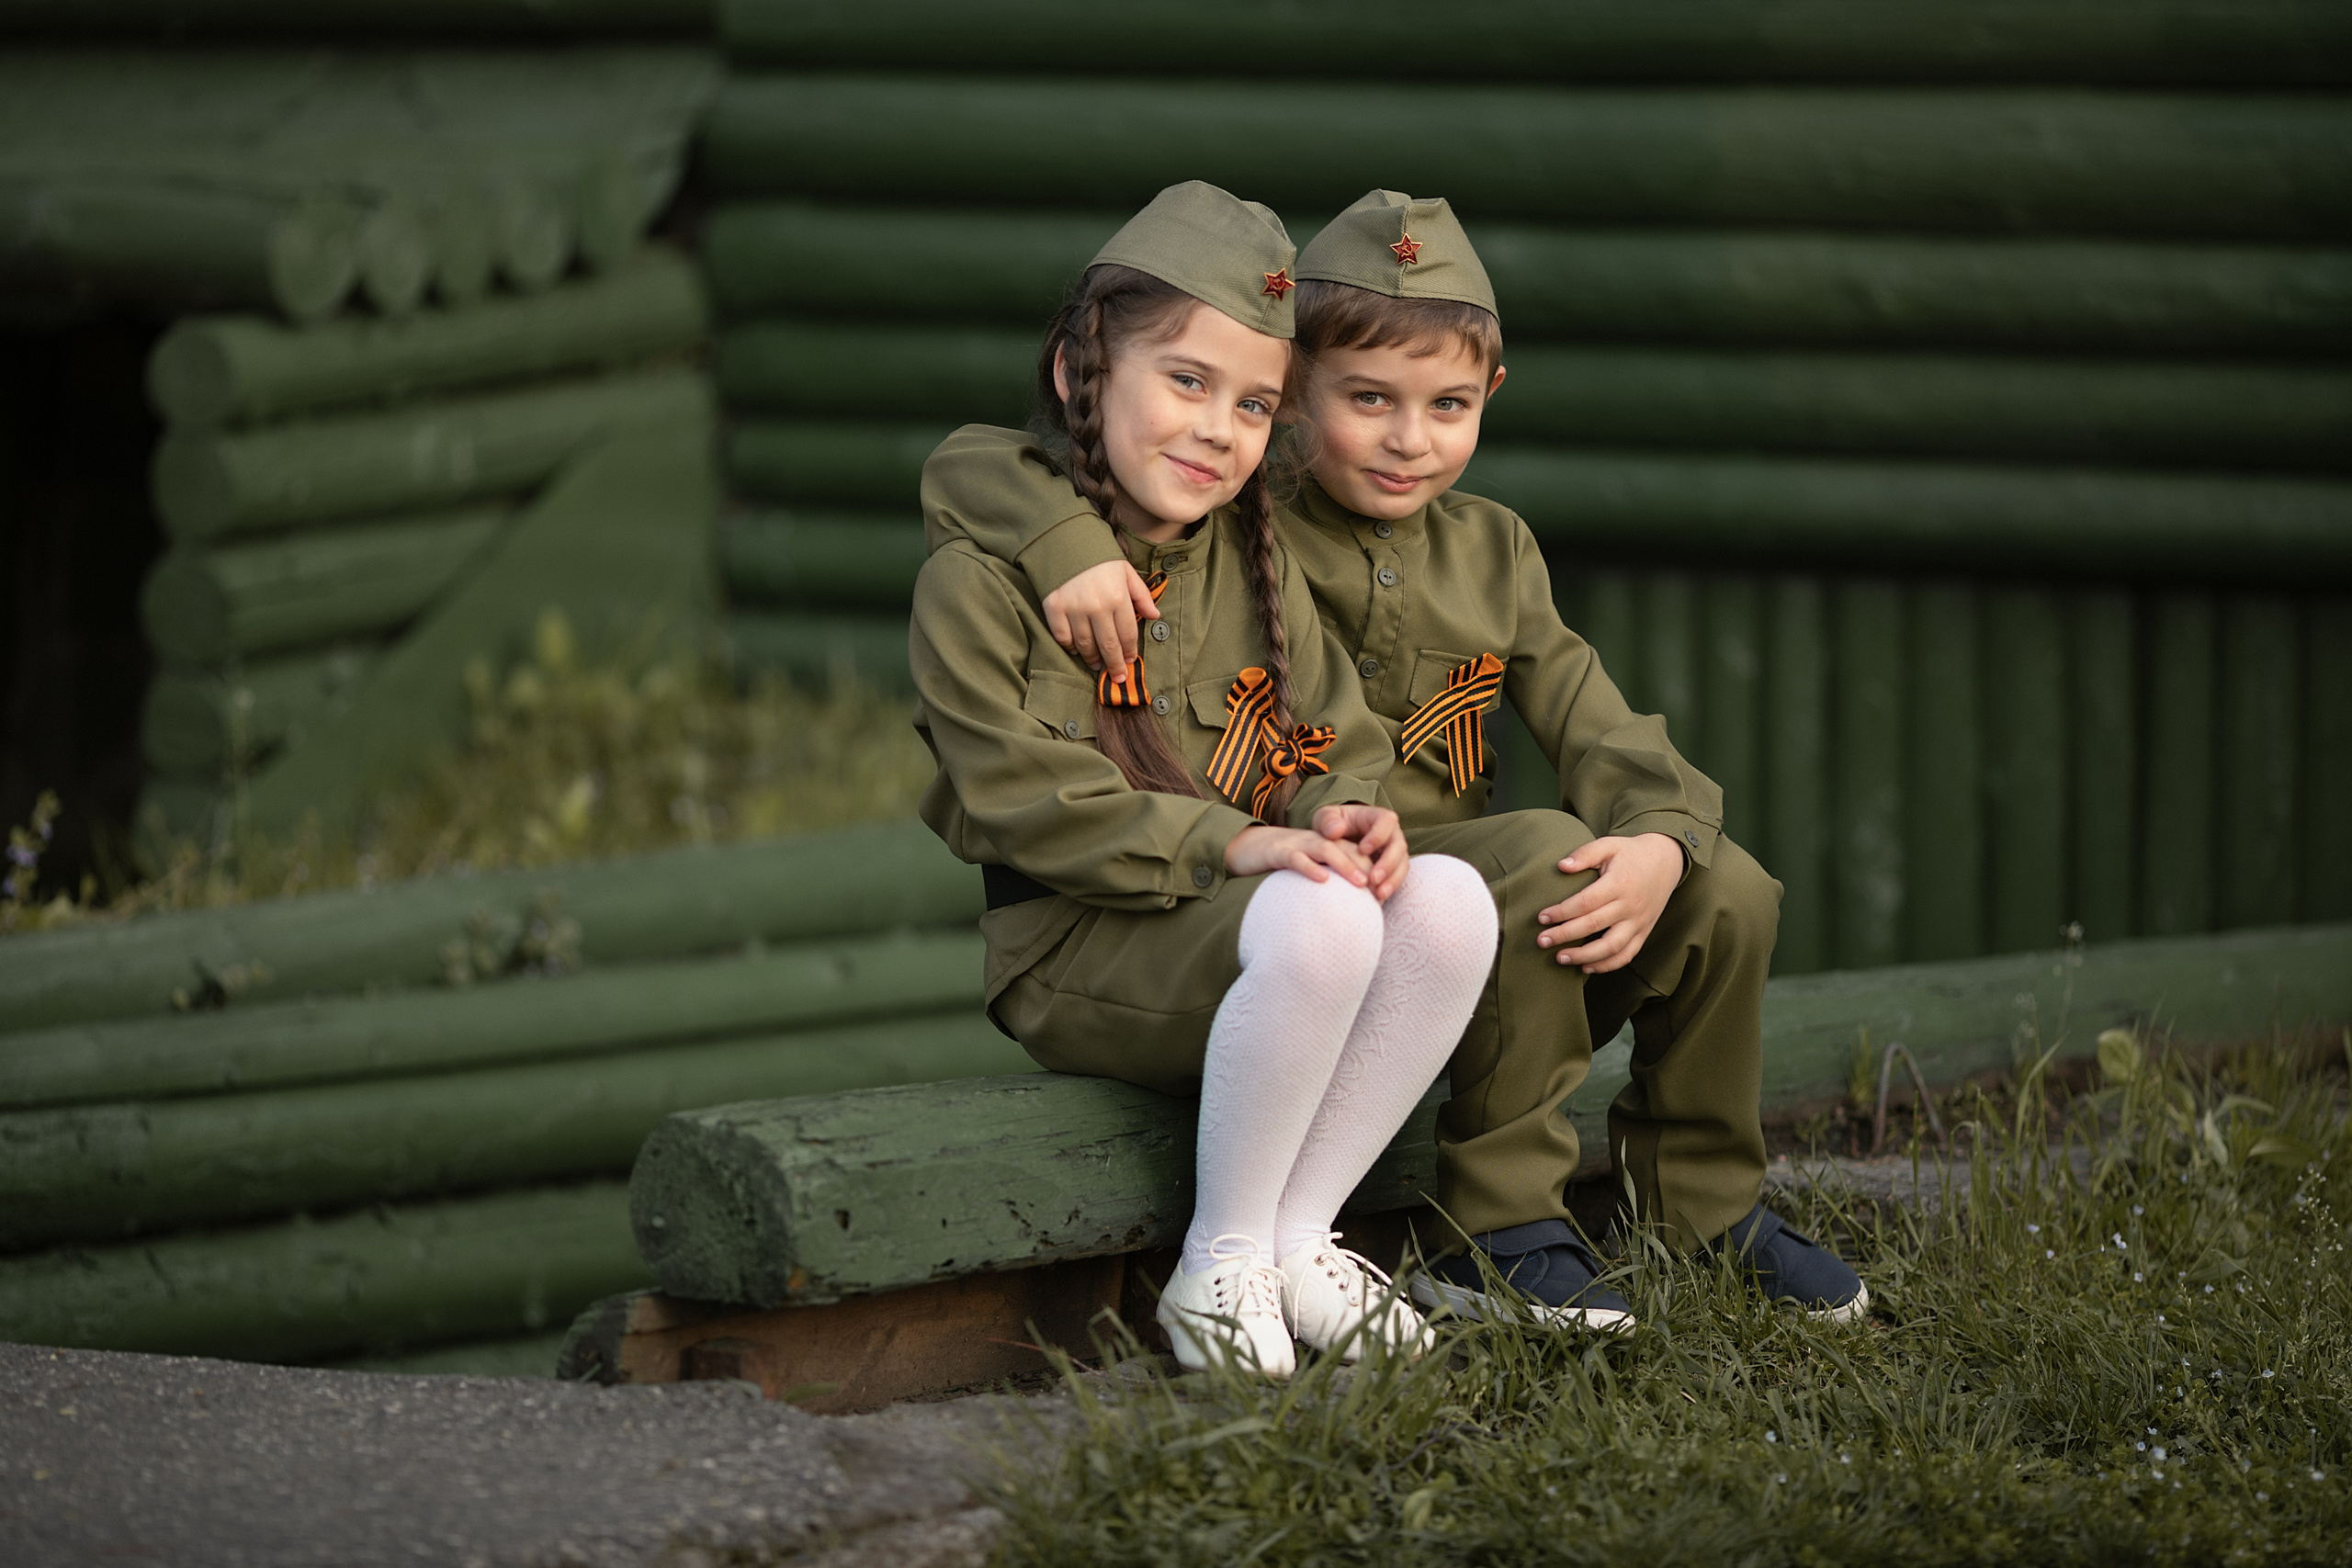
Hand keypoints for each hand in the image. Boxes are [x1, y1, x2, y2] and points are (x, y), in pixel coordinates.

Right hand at [1041, 559, 1158, 671]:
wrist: (1065, 538)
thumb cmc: (1099, 556)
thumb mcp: (1126, 571)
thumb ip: (1141, 595)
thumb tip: (1155, 617)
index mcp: (1118, 597)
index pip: (1128, 634)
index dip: (1129, 652)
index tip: (1130, 662)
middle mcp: (1097, 606)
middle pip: (1108, 645)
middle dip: (1114, 665)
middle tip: (1117, 677)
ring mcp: (1074, 608)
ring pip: (1085, 645)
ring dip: (1093, 659)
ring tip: (1098, 665)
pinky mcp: (1054, 608)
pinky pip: (1063, 637)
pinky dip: (1070, 647)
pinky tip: (1076, 650)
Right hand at [1224, 825, 1374, 888]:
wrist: (1245, 847)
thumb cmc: (1281, 865)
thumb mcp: (1310, 870)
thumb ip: (1330, 882)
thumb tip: (1351, 914)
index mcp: (1326, 845)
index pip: (1357, 852)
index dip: (1373, 870)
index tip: (1384, 894)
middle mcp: (1315, 841)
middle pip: (1348, 848)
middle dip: (1368, 867)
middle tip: (1381, 889)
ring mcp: (1296, 845)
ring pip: (1326, 848)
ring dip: (1346, 865)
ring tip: (1361, 882)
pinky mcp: (1277, 851)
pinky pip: (1296, 857)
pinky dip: (1310, 867)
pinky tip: (1322, 880)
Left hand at [1312, 803, 1409, 902]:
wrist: (1336, 838)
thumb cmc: (1331, 825)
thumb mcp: (1325, 819)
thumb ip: (1327, 821)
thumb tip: (1337, 830)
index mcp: (1376, 817)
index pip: (1386, 820)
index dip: (1378, 835)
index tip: (1363, 850)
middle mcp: (1390, 833)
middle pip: (1398, 845)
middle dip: (1388, 862)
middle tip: (1372, 878)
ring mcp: (1394, 850)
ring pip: (1402, 863)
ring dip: (1392, 879)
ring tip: (1378, 893)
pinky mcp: (1393, 866)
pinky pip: (1398, 876)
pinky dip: (1391, 886)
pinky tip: (1379, 897)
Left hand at [1536, 833, 1682, 972]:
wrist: (1666, 862)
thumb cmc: (1631, 853)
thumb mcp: (1609, 845)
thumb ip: (1585, 854)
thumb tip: (1561, 866)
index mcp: (1619, 883)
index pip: (1586, 902)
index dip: (1562, 912)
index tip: (1541, 917)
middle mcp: (1630, 905)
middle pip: (1593, 926)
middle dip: (1564, 935)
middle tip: (1541, 941)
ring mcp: (1639, 922)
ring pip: (1611, 947)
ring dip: (1584, 956)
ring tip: (1560, 958)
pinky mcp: (1644, 932)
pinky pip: (1627, 955)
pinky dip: (1607, 965)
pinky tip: (1587, 967)